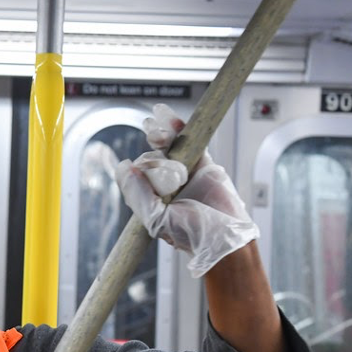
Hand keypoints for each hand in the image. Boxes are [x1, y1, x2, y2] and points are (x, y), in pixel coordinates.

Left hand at [115, 104, 258, 277]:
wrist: (225, 237)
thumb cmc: (192, 235)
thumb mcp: (157, 220)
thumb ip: (139, 196)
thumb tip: (125, 166)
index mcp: (150, 198)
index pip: (135, 175)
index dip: (135, 170)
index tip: (136, 171)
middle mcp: (164, 184)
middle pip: (150, 157)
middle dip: (153, 156)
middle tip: (163, 162)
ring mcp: (183, 171)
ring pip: (166, 146)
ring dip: (160, 135)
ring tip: (160, 135)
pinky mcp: (202, 162)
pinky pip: (188, 141)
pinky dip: (175, 126)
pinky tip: (164, 114)